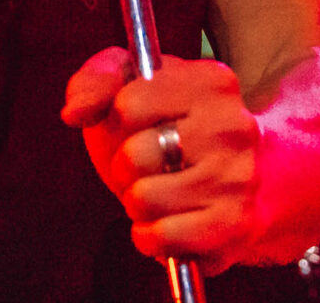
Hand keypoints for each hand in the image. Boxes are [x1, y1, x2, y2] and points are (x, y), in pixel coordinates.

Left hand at [61, 47, 264, 273]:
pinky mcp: (233, 225)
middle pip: (135, 156)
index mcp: (209, 81)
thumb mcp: (132, 86)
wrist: (246, 178)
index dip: (119, 120)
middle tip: (149, 164)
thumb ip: (95, 82)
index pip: (129, 104)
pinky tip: (168, 220)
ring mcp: (237, 178)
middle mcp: (232, 126)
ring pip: (144, 199)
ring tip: (161, 189)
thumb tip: (74, 113)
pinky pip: (162, 237)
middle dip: (126, 165)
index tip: (137, 123)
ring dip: (137, 201)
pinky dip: (150, 235)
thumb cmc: (173, 126)